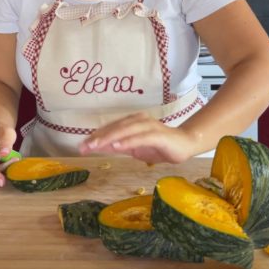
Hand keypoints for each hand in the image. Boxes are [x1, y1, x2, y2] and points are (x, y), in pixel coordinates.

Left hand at [79, 113, 200, 163]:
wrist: (186, 145)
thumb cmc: (160, 146)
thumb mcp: (135, 148)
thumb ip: (118, 146)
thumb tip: (98, 147)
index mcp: (133, 122)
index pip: (111, 128)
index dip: (96, 136)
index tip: (82, 146)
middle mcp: (140, 120)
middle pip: (116, 127)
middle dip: (99, 136)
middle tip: (84, 146)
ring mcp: (150, 127)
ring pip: (127, 130)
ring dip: (111, 137)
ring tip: (96, 145)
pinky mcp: (159, 135)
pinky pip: (141, 137)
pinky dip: (128, 141)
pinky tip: (118, 146)